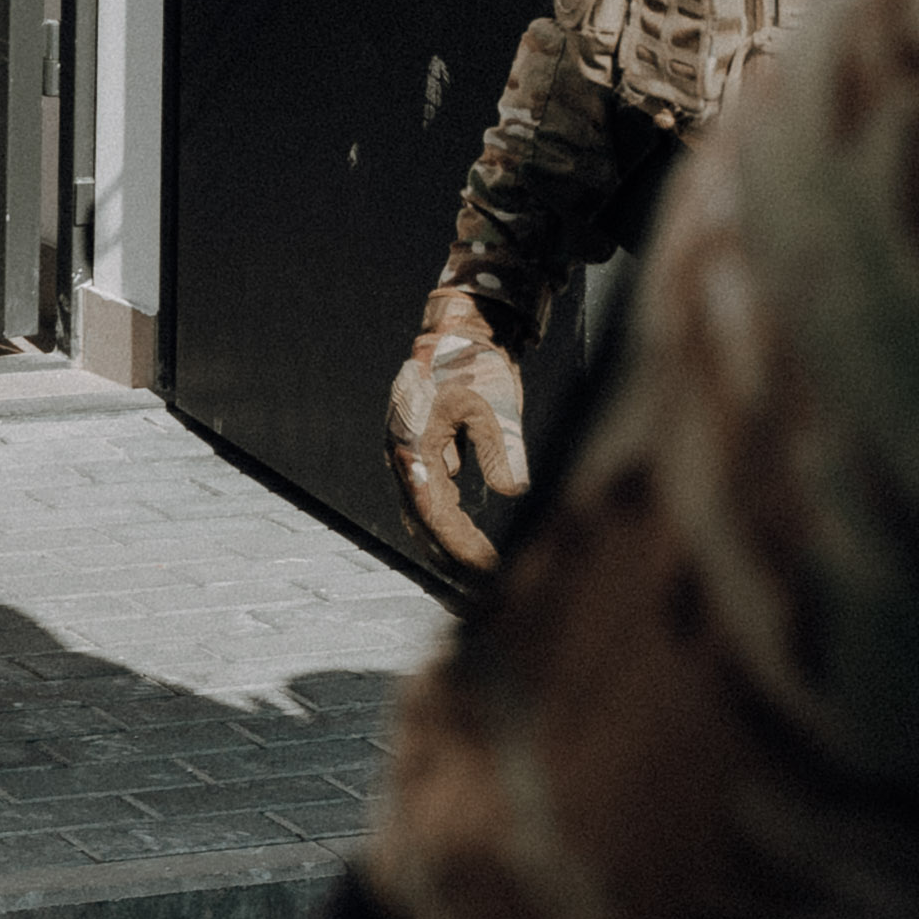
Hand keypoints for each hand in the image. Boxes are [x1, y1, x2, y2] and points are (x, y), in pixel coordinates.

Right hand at [386, 288, 531, 574]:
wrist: (461, 330)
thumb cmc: (476, 363)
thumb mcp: (494, 402)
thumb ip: (502, 447)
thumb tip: (514, 492)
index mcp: (413, 446)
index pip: (434, 512)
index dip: (460, 546)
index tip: (490, 569)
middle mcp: (404, 456)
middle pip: (422, 521)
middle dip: (452, 556)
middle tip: (486, 587)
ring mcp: (410, 454)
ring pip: (424, 513)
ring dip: (448, 544)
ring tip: (479, 574)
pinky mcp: (422, 451)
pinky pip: (432, 498)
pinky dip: (450, 523)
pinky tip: (472, 540)